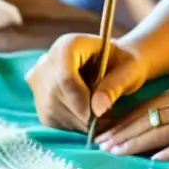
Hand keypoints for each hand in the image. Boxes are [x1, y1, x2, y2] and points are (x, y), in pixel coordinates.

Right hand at [25, 33, 149, 132]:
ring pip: (51, 110)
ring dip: (77, 122)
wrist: (115, 64)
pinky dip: (70, 124)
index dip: (80, 100)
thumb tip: (97, 110)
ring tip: (99, 118)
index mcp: (68, 45)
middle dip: (81, 114)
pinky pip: (50, 118)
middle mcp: (47, 59)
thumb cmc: (125, 64)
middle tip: (105, 121)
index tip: (100, 115)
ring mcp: (38, 79)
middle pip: (55, 96)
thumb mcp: (130, 70)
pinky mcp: (38, 97)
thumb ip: (115, 86)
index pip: (65, 77)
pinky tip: (86, 117)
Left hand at [95, 80, 168, 161]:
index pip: (149, 105)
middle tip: (102, 144)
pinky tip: (149, 161)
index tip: (107, 131)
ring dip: (135, 144)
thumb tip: (149, 121)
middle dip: (123, 132)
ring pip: (160, 132)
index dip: (126, 119)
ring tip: (116, 154)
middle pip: (149, 118)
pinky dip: (165, 154)